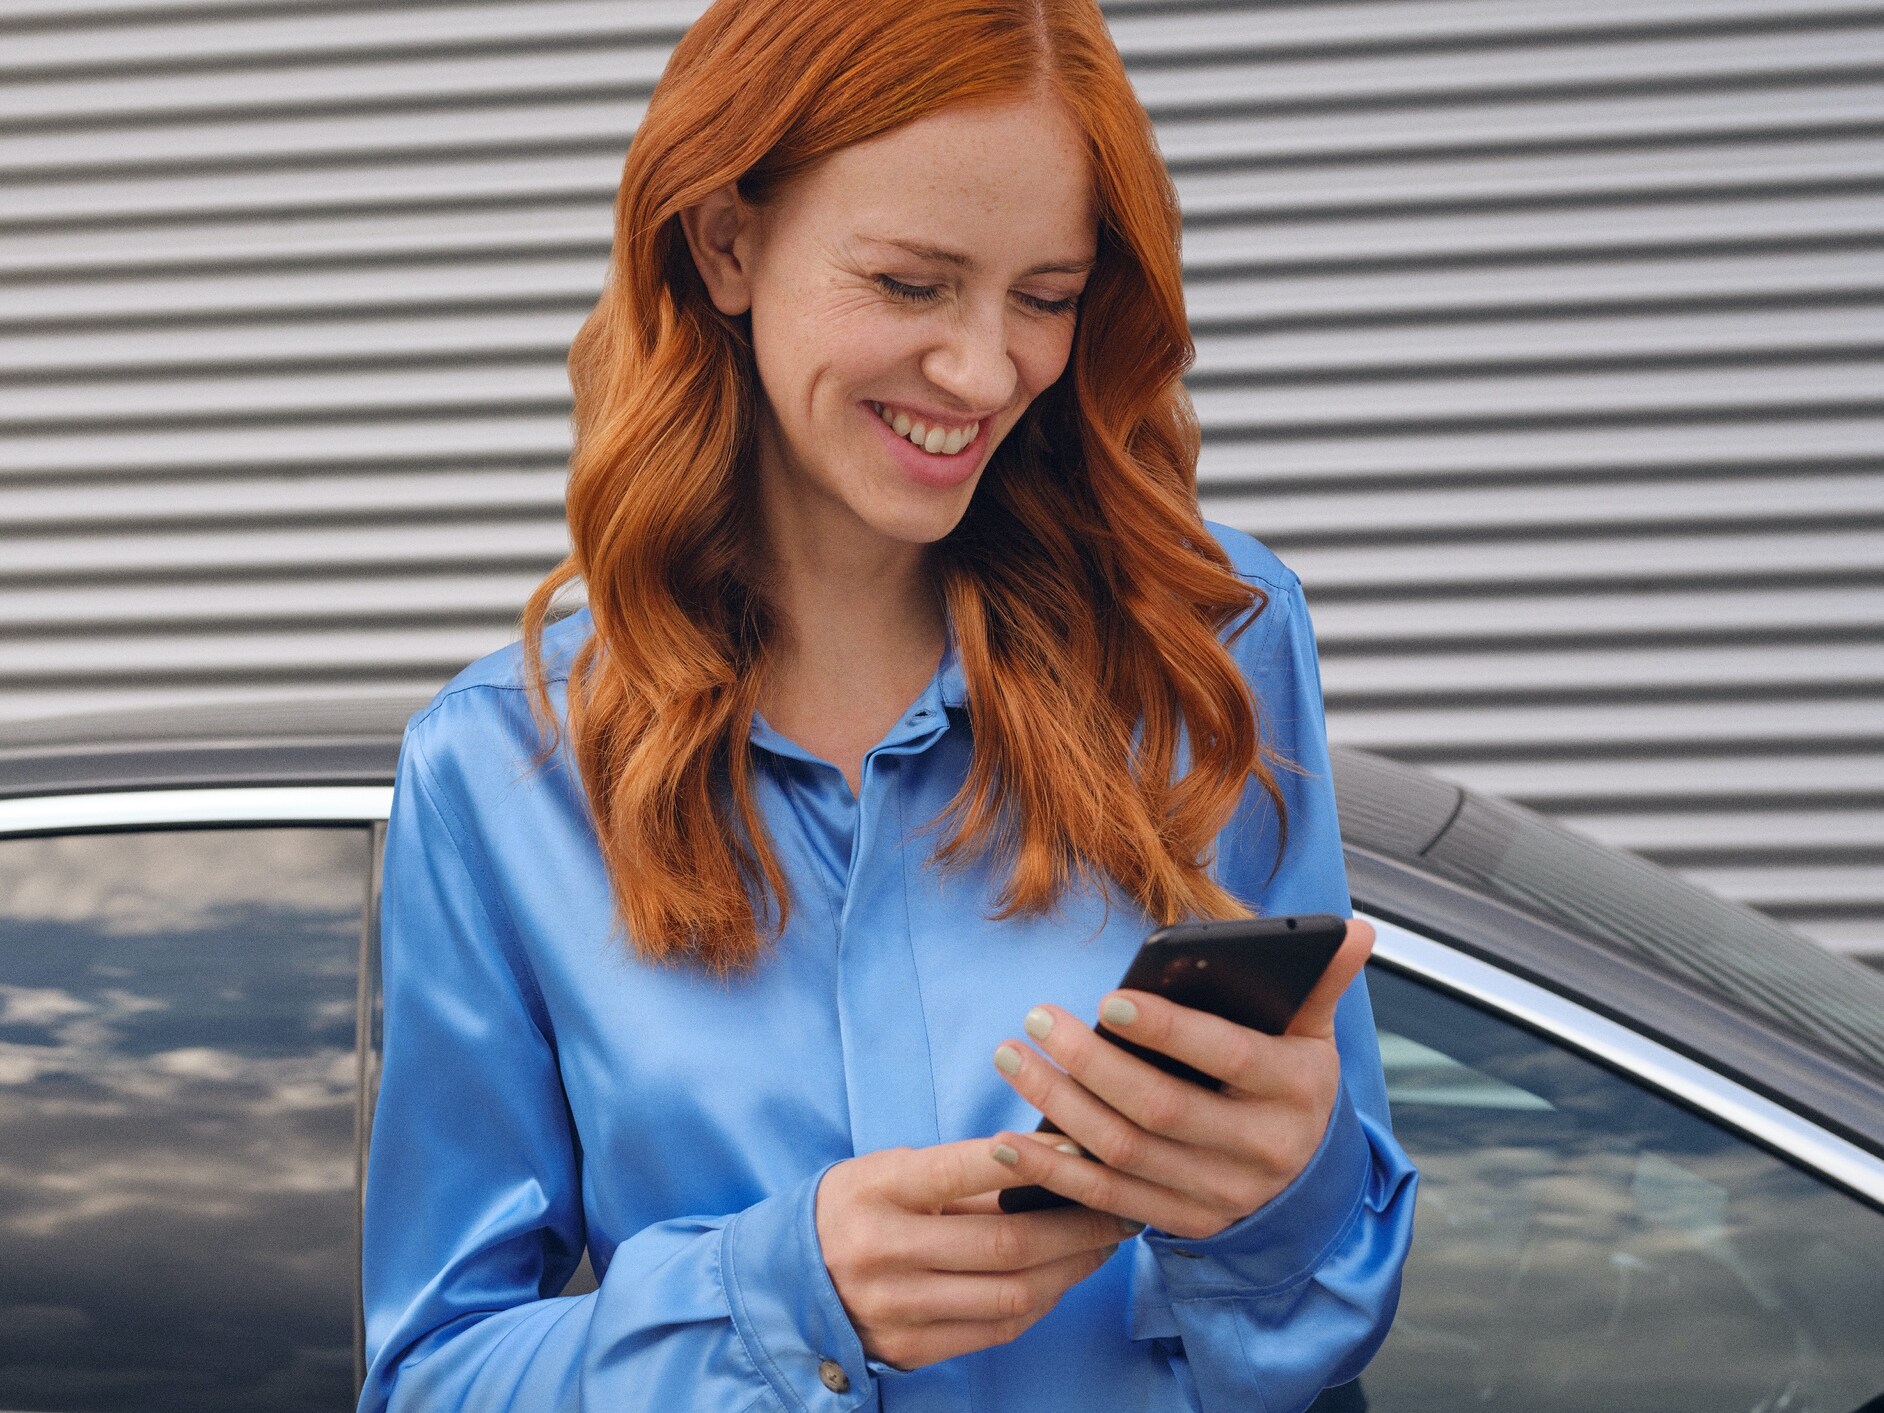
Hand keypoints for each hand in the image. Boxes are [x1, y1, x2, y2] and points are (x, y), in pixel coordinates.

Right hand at [814, 1137, 1139, 1370]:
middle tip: (1119, 1205)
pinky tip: (1064, 1277)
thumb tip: (1054, 1162)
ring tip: (1103, 1242)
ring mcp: (897, 1307)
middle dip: (1078, 1225)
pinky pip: (998, 1328)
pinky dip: (1043, 1301)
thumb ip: (961, 1175)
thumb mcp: (891, 1171)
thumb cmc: (858, 1208)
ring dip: (1073, 1268)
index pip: (962, 1168)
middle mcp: (883, 1250)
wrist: (790, 1278)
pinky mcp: (911, 1348)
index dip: (1031, 1158)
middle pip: (1006, 1242)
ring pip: (1012, 1292)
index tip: (1082, 1146)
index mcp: (877, 1189)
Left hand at [986, 917, 1373, 1240]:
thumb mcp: (1314, 1038)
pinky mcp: (1183, 1223)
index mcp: (1295, 1089)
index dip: (1168, 1030)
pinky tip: (1010, 1140)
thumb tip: (1356, 929)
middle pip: (1160, 1108)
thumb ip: (1322, 983)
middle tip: (1037, 1018)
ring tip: (1013, 1057)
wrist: (1307, 1192)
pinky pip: (1108, 1201)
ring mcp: (1218, 1194)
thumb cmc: (1294, 1088)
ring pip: (1125, 1153)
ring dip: (1058, 1107)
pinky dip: (1055, 1174)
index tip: (1107, 1000)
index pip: (1226, 1056)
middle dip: (1090, 1062)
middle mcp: (1259, 1149)